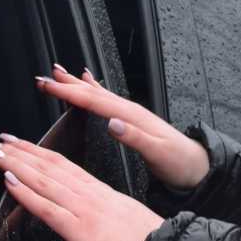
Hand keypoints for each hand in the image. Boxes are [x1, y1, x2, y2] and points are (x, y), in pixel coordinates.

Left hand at [0, 135, 165, 240]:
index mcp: (98, 190)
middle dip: (19, 151)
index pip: (62, 164)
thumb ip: (99, 206)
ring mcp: (82, 209)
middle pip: (48, 166)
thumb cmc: (144, 239)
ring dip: (15, 164)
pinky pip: (47, 208)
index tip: (18, 142)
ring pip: (42, 181)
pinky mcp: (79, 229)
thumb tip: (81, 208)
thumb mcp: (120, 213)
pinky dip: (26, 193)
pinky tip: (9, 181)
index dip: (37, 151)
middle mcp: (88, 194)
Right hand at [36, 66, 208, 191]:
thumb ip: (135, 138)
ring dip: (76, 84)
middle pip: (93, 93)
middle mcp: (130, 110)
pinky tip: (87, 83)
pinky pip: (107, 99)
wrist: (197, 166)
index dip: (69, 93)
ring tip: (58, 73)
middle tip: (42, 78)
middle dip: (66, 85)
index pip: (94, 101)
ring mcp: (131, 113)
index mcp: (132, 117)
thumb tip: (113, 123)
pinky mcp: (132, 119)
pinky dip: (93, 89)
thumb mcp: (158, 154)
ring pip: (98, 93)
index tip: (48, 86)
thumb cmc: (179, 163)